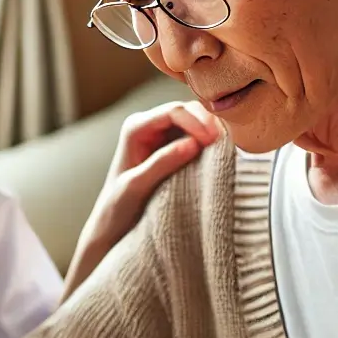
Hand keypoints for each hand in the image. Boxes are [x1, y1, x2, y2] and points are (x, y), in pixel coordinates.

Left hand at [64, 101, 221, 297]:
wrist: (111, 226)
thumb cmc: (117, 209)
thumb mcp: (136, 187)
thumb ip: (161, 164)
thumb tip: (193, 143)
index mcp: (135, 128)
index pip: (173, 112)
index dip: (197, 121)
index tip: (213, 141)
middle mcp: (149, 125)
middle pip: (188, 111)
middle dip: (208, 123)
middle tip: (226, 145)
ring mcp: (162, 136)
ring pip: (196, 123)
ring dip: (212, 133)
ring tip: (226, 150)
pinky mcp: (174, 149)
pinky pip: (197, 138)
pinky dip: (210, 144)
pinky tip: (220, 155)